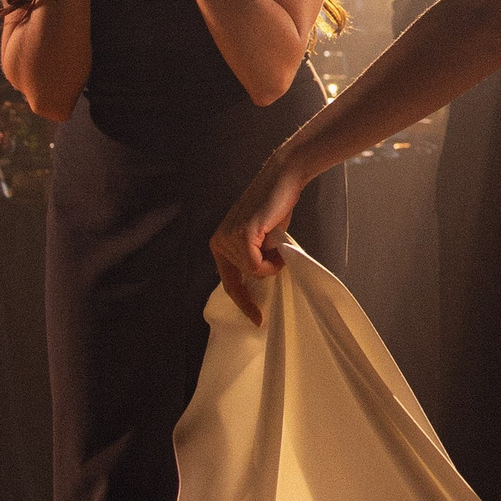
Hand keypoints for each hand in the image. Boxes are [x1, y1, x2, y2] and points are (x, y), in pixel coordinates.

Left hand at [212, 151, 308, 323]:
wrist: (282, 180)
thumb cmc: (274, 208)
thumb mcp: (259, 238)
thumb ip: (253, 256)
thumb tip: (260, 282)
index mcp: (220, 245)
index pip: (229, 283)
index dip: (244, 303)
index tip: (257, 321)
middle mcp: (219, 243)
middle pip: (244, 280)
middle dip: (265, 270)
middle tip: (277, 251)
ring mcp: (228, 240)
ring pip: (254, 273)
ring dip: (272, 261)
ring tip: (276, 238)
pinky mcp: (241, 236)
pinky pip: (258, 265)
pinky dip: (272, 259)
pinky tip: (276, 239)